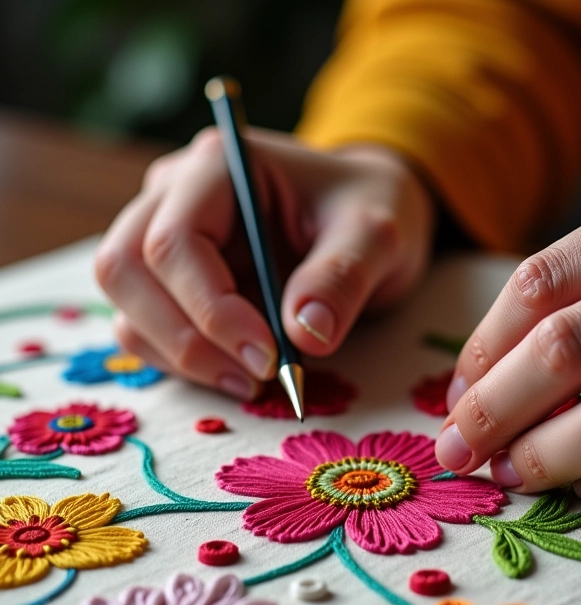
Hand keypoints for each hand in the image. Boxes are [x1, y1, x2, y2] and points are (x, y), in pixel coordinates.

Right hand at [96, 128, 433, 399]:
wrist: (363, 215)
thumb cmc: (368, 211)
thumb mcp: (376, 235)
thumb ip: (343, 277)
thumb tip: (305, 336)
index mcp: (217, 167)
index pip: (174, 240)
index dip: (211, 309)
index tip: (269, 356)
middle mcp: (174, 195)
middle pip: (123, 270)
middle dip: (185, 338)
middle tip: (256, 375)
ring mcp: (163, 236)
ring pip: (126, 305)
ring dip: (182, 357)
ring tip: (254, 380)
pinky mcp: (172, 280)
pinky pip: (146, 328)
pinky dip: (184, 362)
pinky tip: (240, 372)